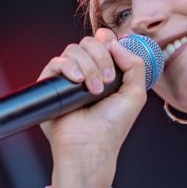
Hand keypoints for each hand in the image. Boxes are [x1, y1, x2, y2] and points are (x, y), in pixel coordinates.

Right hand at [38, 28, 146, 187]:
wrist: (91, 145)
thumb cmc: (113, 125)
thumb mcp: (135, 94)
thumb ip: (135, 64)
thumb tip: (116, 43)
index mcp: (105, 71)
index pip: (104, 43)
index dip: (108, 41)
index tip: (115, 51)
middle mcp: (86, 72)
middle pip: (89, 42)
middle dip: (102, 57)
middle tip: (109, 81)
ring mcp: (68, 77)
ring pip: (74, 50)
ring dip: (89, 67)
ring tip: (95, 90)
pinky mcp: (51, 84)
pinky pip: (56, 62)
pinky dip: (69, 67)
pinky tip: (77, 82)